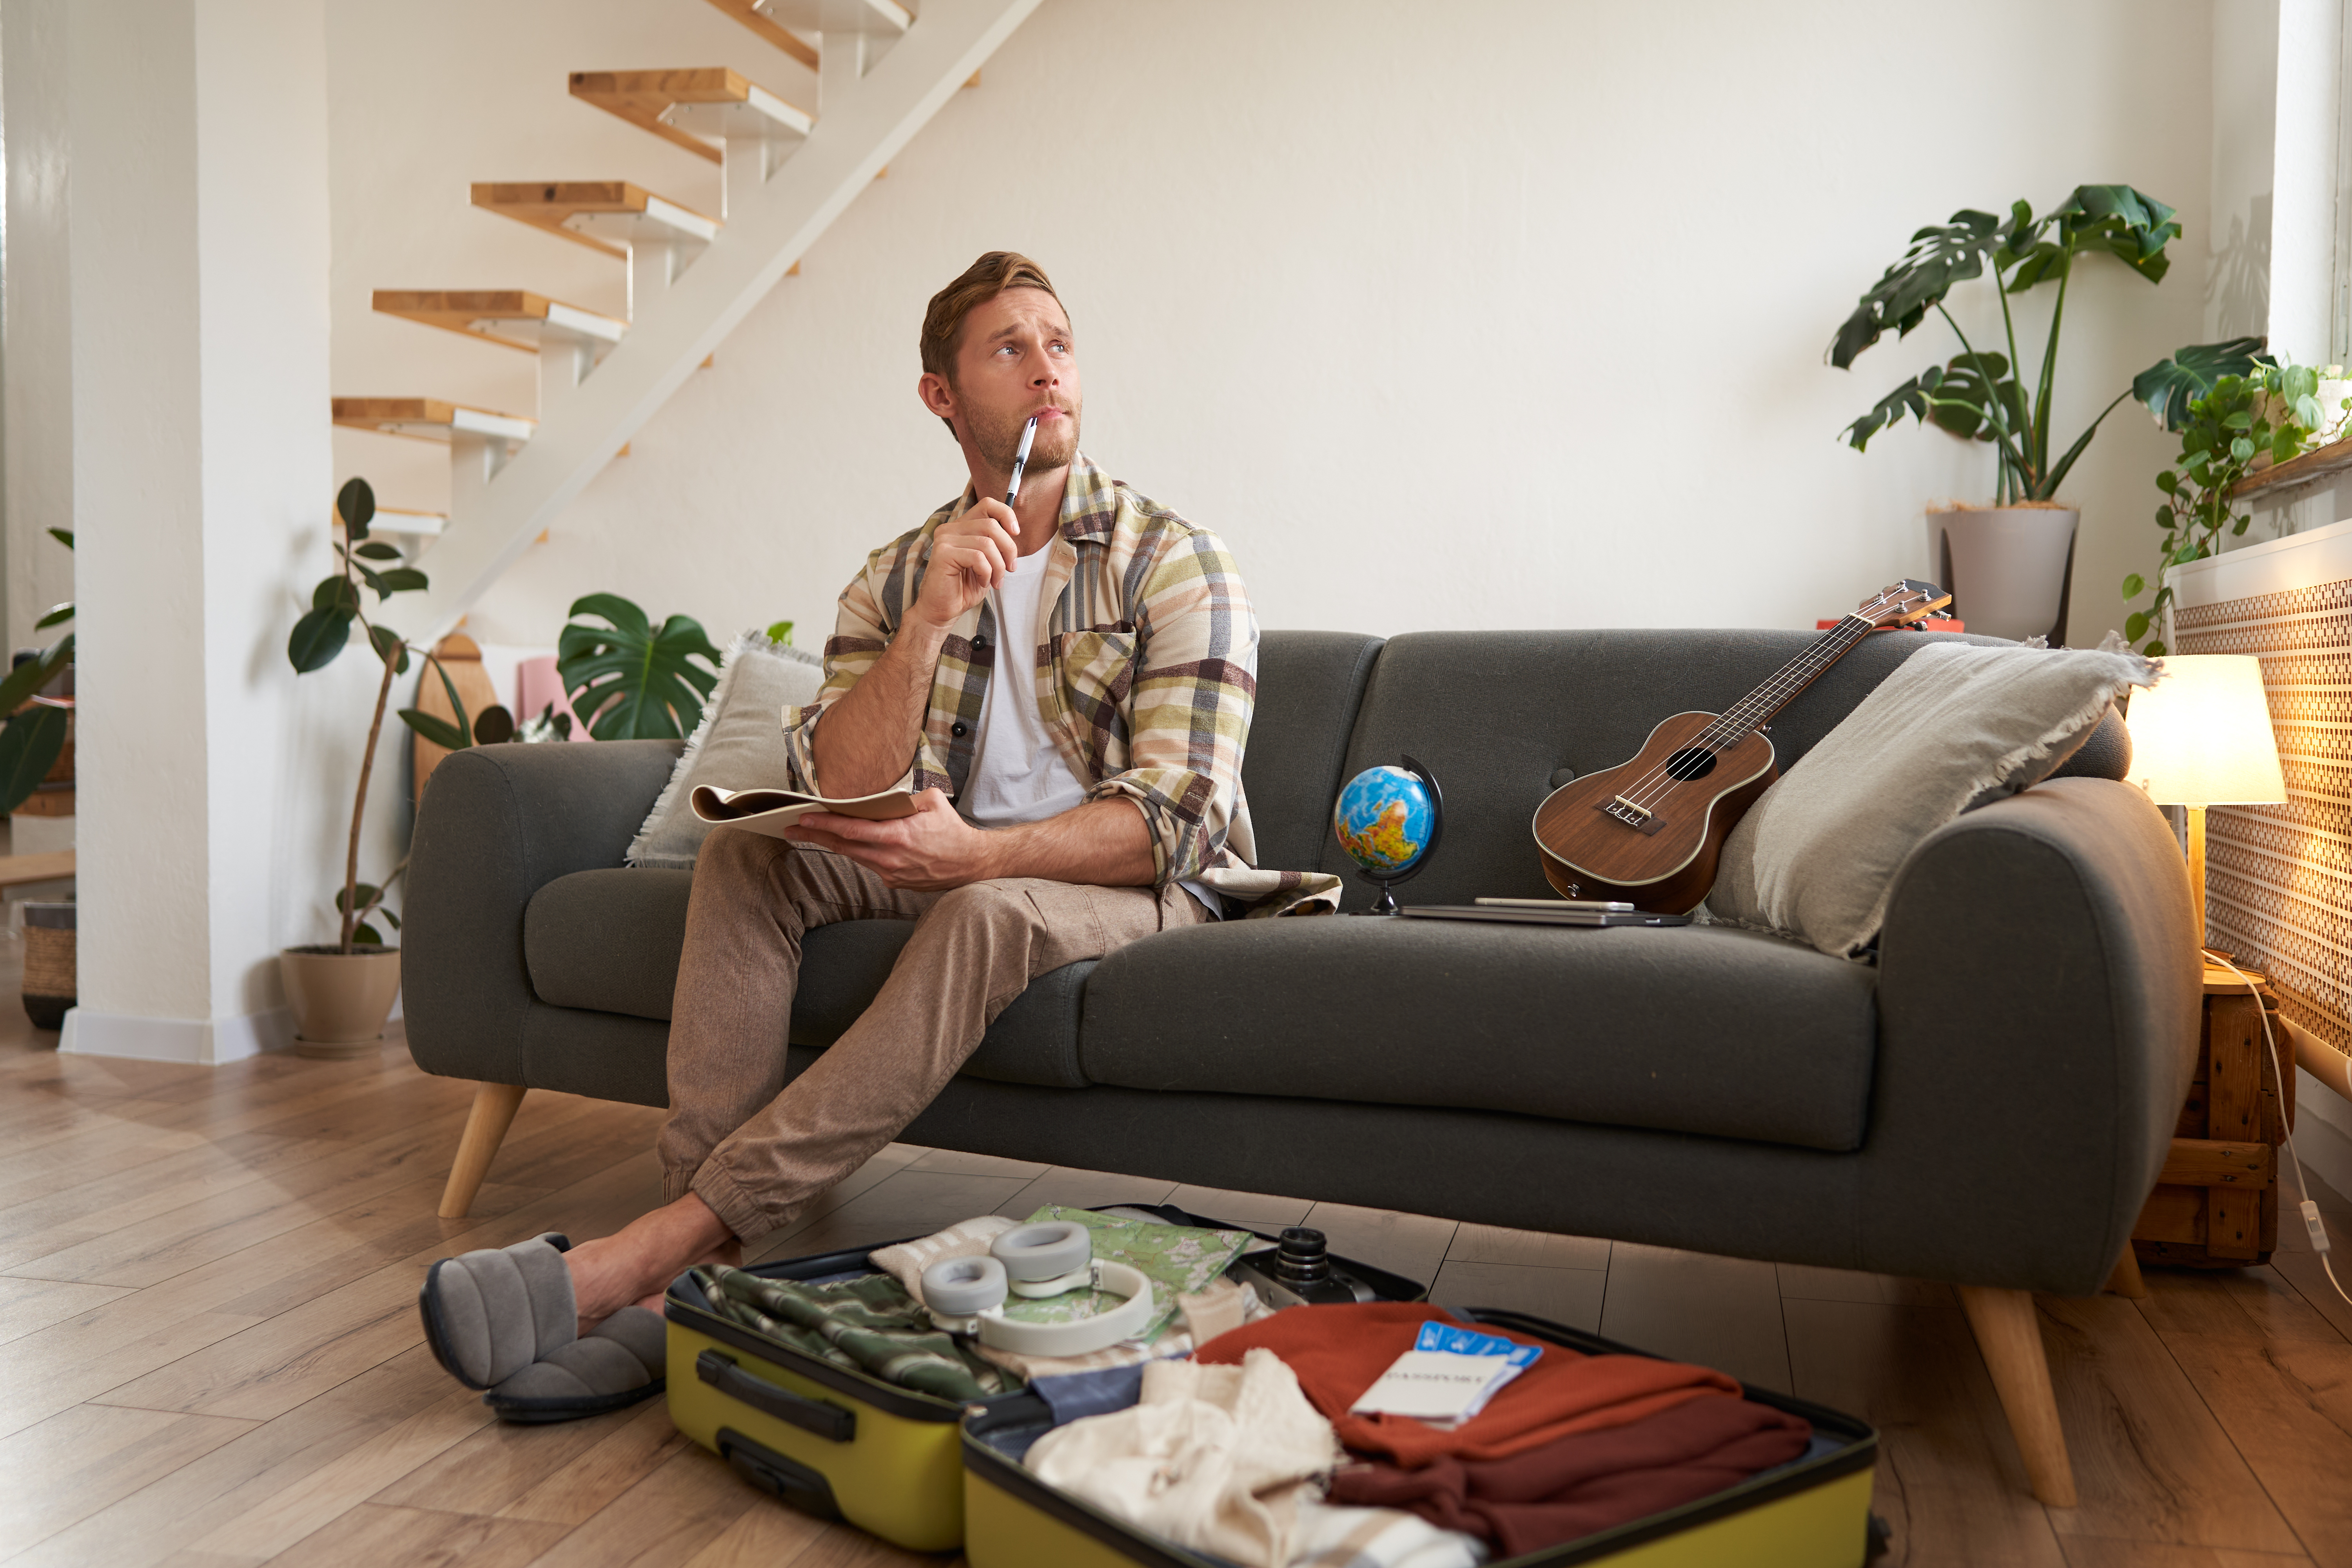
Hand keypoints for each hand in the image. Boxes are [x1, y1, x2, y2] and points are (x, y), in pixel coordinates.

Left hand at [781, 789, 999, 888]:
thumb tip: (883, 795)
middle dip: (814, 837)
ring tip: (809, 835)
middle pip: (843, 846)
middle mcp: (890, 858)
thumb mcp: (933, 800)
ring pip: (853, 856)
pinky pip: (868, 864)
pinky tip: (845, 844)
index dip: (824, 824)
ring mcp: (890, 873)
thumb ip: (905, 796)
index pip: (851, 830)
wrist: (970, 863)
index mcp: (897, 836)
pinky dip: (855, 853)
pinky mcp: (894, 882)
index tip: (802, 818)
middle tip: (789, 829)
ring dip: (830, 845)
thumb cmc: (952, 829)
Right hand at [913, 498, 1023, 630]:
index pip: (987, 504)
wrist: (942, 611)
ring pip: (987, 543)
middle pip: (992, 525)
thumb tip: (1014, 531)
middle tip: (1010, 569)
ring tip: (995, 581)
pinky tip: (982, 582)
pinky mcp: (943, 554)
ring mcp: (945, 540)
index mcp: (962, 527)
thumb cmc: (964, 588)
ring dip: (998, 566)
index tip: (1016, 533)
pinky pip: (978, 557)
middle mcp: (951, 529)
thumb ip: (996, 544)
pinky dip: (986, 572)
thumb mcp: (987, 562)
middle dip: (1008, 549)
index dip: (1006, 514)